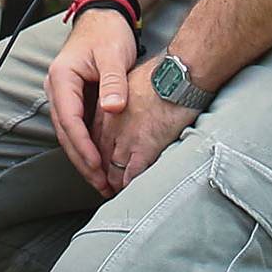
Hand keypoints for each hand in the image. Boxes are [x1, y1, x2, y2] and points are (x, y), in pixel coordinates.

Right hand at [45, 7, 140, 196]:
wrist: (105, 17)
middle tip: (101, 184)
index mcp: (62, 77)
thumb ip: (113, 82)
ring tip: (102, 181)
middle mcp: (56, 88)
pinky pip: (76, 127)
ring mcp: (63, 94)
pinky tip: (100, 162)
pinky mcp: (74, 99)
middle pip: (65, 132)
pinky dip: (86, 146)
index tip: (97, 164)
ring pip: (68, 133)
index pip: (68, 118)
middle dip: (82, 160)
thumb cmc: (107, 33)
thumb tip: (112, 110)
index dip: (82, 145)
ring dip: (83, 157)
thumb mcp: (113, 55)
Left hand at [95, 63, 197, 194]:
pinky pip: (132, 175)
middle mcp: (111, 125)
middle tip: (105, 188)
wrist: (178, 76)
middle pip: (99, 157)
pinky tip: (134, 192)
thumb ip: (123, 106)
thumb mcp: (130, 86)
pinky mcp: (144, 147)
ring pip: (113, 170)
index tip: (99, 167)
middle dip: (101, 175)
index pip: (94, 139)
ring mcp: (126, 137)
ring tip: (118, 195)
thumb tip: (129, 119)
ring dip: (114, 184)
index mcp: (107, 109)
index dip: (96, 156)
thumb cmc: (161, 78)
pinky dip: (131, 186)